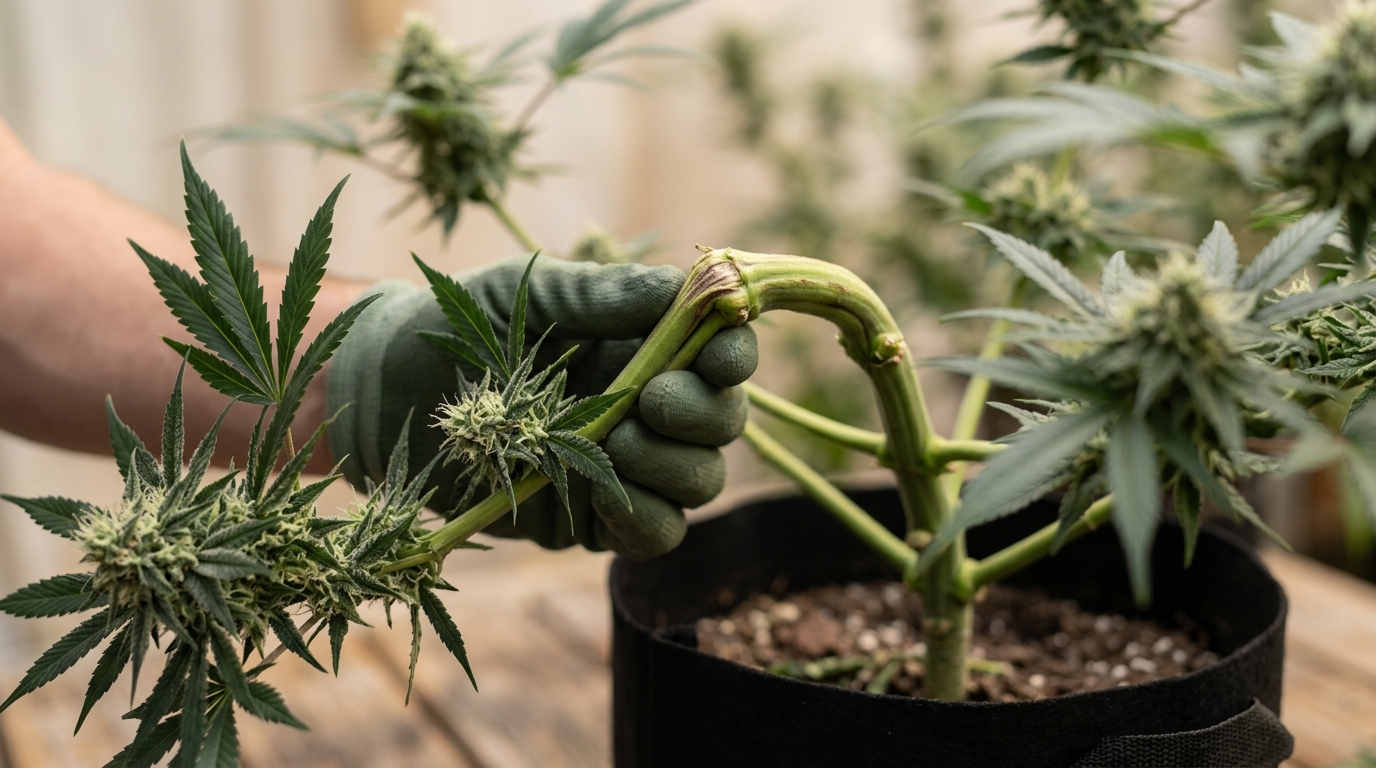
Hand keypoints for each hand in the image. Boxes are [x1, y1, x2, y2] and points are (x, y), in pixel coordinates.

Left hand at [327, 255, 756, 558]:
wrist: (379, 394)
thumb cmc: (454, 327)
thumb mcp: (524, 295)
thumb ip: (600, 294)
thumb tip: (681, 284)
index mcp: (642, 344)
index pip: (721, 352)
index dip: (735, 354)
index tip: (720, 353)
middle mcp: (645, 405)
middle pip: (723, 422)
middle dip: (703, 414)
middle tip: (651, 400)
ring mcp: (621, 466)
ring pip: (699, 482)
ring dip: (675, 466)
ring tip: (619, 441)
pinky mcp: (590, 520)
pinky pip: (653, 533)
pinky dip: (647, 518)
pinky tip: (609, 496)